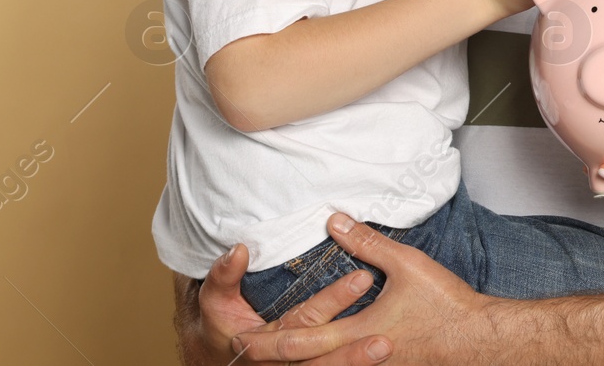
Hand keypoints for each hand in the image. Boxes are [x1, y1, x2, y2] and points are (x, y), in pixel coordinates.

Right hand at [184, 244, 372, 365]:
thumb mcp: (216, 300)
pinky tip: (385, 361)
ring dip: (356, 363)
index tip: (364, 277)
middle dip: (352, 351)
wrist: (229, 352)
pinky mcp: (307, 365)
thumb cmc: (222, 322)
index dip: (332, 300)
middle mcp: (282, 361)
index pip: (303, 319)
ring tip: (386, 348)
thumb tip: (240, 249)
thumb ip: (224, 276)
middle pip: (320, 355)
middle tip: (385, 339)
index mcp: (265, 340)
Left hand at [229, 214, 491, 364]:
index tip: (238, 337)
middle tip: (241, 349)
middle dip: (269, 356)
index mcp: (354, 332)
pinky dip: (326, 364)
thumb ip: (367, 243)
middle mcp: (356, 358)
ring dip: (297, 362)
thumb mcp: (406, 264)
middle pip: (302, 363)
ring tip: (274, 353)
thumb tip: (335, 220)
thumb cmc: (444, 304)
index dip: (265, 339)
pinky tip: (323, 358)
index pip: (297, 339)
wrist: (477, 338)